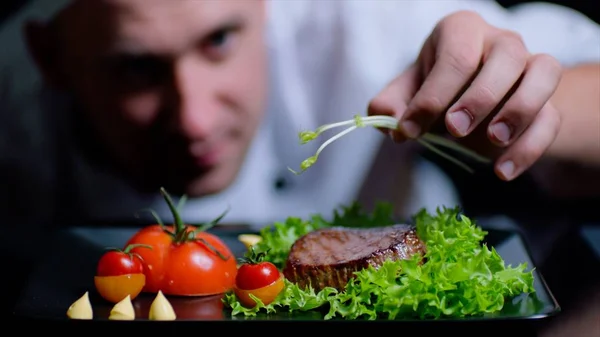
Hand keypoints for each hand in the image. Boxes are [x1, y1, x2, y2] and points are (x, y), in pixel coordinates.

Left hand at [368, 10, 562, 180]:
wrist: (476, 103)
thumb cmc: (439, 91)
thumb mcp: (409, 94)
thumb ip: (391, 105)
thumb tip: (386, 122)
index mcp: (461, 32)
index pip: (455, 56)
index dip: (432, 95)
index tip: (410, 129)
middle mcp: (501, 41)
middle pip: (504, 57)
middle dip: (479, 96)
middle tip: (454, 129)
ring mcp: (530, 67)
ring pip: (543, 74)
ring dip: (519, 110)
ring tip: (492, 140)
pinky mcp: (548, 100)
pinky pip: (551, 118)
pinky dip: (531, 147)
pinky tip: (503, 172)